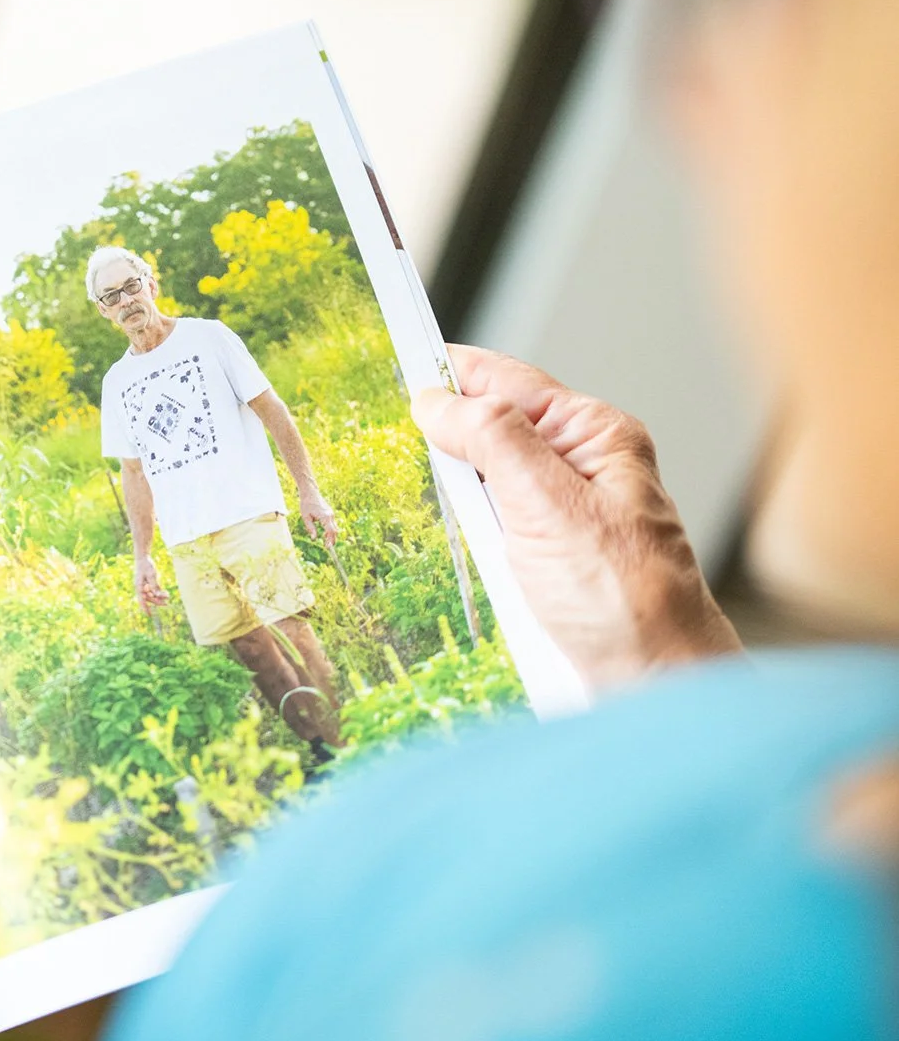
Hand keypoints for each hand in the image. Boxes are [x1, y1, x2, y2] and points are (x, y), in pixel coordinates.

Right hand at [134, 554, 170, 608]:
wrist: (143, 557)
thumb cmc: (146, 565)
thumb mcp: (151, 575)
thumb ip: (154, 585)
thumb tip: (157, 595)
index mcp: (139, 587)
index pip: (142, 600)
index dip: (145, 608)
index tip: (149, 615)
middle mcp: (141, 588)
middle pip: (149, 598)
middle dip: (157, 601)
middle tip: (166, 603)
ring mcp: (144, 586)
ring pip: (152, 594)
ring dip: (159, 596)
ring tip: (167, 596)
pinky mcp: (148, 583)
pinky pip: (153, 590)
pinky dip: (158, 592)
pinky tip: (165, 593)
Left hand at [297, 487, 337, 546]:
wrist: (310, 493)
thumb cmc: (306, 504)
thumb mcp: (306, 517)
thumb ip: (310, 528)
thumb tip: (314, 538)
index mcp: (325, 517)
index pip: (330, 531)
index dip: (330, 540)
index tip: (327, 547)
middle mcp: (330, 515)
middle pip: (335, 531)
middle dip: (332, 540)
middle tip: (327, 547)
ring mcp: (331, 514)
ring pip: (334, 527)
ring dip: (331, 535)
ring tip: (324, 541)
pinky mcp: (330, 513)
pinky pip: (332, 524)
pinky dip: (330, 530)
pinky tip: (324, 533)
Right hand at [412, 345, 740, 689]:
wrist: (654, 681)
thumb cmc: (626, 598)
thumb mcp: (550, 505)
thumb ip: (494, 440)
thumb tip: (438, 401)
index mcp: (593, 436)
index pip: (507, 381)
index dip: (450, 372)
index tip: (395, 360)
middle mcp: (579, 467)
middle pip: (490, 428)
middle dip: (442, 433)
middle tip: (386, 433)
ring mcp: (560, 513)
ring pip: (482, 480)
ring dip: (448, 489)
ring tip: (409, 486)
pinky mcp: (544, 556)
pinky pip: (486, 526)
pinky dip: (460, 530)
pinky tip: (442, 538)